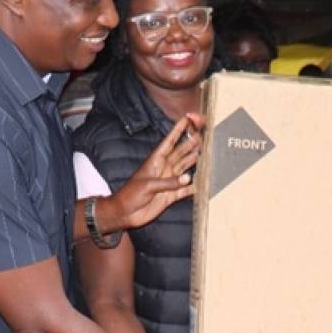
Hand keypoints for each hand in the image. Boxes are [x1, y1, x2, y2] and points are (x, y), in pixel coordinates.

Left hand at [99, 113, 200, 233]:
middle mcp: (164, 169)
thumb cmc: (131, 194)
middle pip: (180, 153)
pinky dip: (194, 187)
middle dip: (190, 144)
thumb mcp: (148, 185)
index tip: (186, 119)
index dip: (177, 131)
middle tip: (202, 135)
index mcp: (156, 161)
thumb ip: (169, 182)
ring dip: (194, 161)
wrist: (126, 212)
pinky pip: (185, 190)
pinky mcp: (171, 196)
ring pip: (185, 168)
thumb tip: (188, 178)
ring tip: (205, 152)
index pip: (169, 143)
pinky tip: (203, 183)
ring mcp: (169, 182)